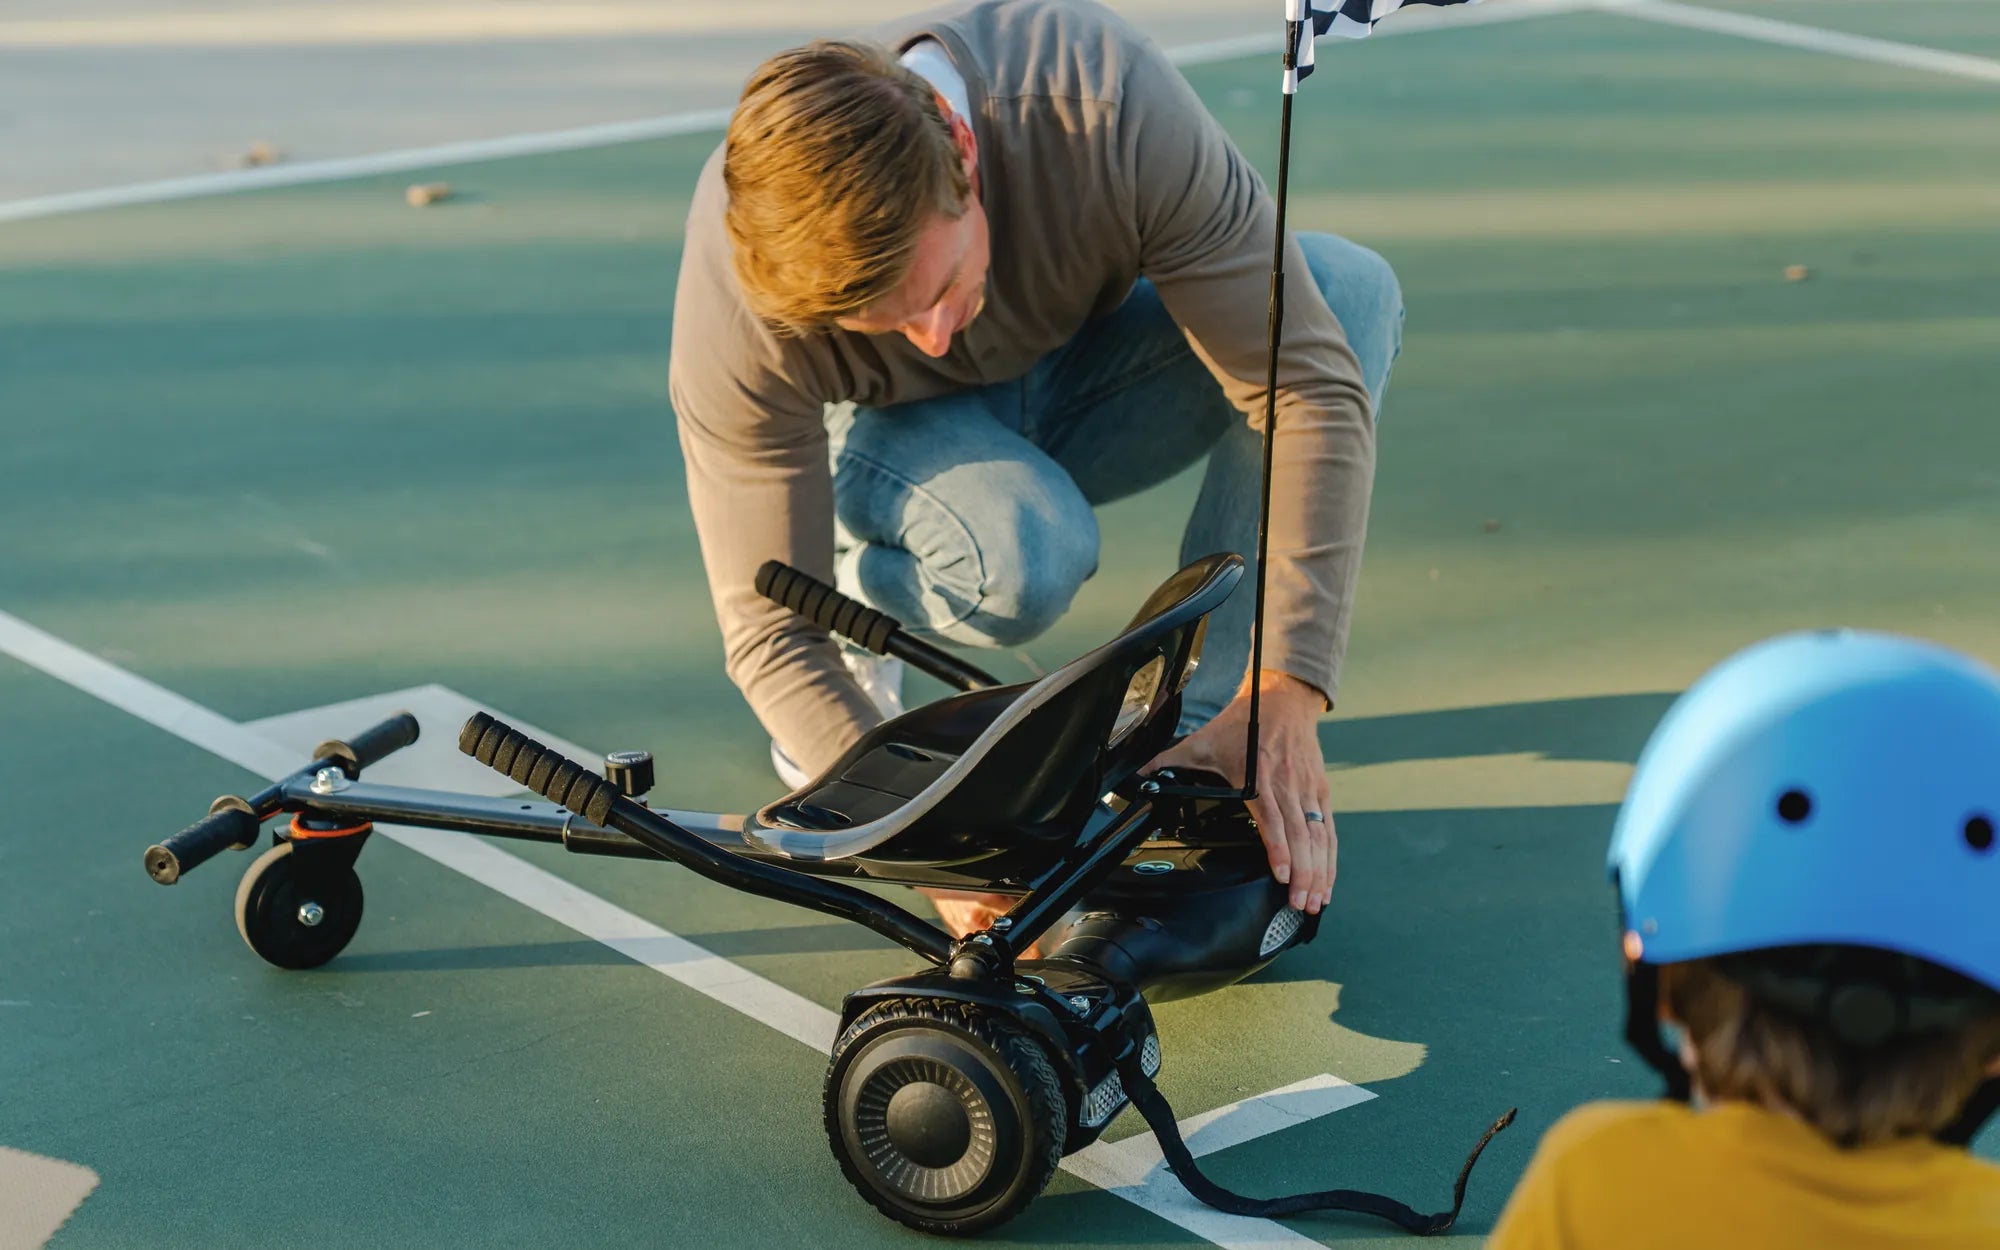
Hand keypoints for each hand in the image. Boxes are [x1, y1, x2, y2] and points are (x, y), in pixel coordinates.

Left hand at [1145, 670, 1335, 914]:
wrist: (1284, 700)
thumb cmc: (1243, 723)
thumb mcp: (1203, 741)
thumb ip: (1169, 760)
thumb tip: (1136, 776)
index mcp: (1260, 775)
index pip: (1272, 818)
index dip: (1278, 848)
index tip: (1281, 875)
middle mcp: (1288, 785)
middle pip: (1301, 836)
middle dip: (1304, 873)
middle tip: (1300, 904)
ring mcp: (1308, 790)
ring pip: (1319, 837)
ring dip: (1320, 871)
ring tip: (1316, 902)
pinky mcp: (1320, 792)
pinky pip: (1329, 830)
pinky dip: (1330, 857)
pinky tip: (1327, 881)